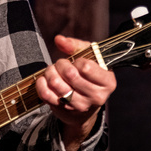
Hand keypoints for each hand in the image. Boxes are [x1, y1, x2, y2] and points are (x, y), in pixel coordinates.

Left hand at [35, 35, 116, 150]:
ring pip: (57, 85)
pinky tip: (45, 80)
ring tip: (53, 71)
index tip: (77, 62)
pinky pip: (46, 95)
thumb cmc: (88, 76)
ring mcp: (80, 106)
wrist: (85, 103)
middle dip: (61, 64)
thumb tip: (59, 40)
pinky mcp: (65, 110)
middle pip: (70, 74)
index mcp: (108, 82)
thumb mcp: (89, 57)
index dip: (77, 61)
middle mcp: (97, 97)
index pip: (86, 67)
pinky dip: (42, 84)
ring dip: (50, 73)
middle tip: (61, 64)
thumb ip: (75, 46)